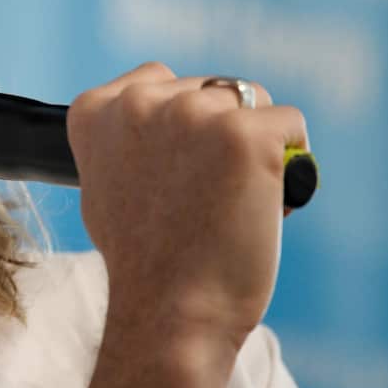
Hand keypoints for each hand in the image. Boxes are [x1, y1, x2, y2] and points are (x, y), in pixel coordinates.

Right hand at [66, 62, 307, 349]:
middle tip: (207, 196)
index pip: (158, 79)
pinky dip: (291, 162)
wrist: (169, 308)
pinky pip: (290, 125)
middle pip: (208, 89)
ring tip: (233, 200)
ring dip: (254, 145)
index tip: (175, 170)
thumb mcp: (105, 181)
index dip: (178, 126)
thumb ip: (125, 138)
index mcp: (96, 109)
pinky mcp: (245, 133)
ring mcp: (191, 113)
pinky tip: (266, 198)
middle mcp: (138, 102)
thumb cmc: (142, 258)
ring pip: (251, 103)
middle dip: (218, 134)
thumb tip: (164, 116)